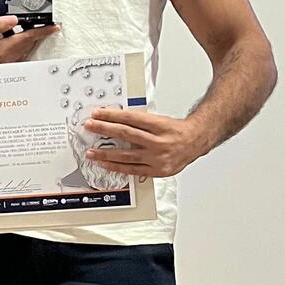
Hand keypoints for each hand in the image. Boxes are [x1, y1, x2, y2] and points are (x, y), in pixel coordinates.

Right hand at [0, 16, 58, 69]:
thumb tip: (12, 20)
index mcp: (2, 50)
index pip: (28, 37)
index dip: (43, 31)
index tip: (54, 27)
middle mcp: (7, 59)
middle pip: (29, 44)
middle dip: (38, 34)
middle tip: (46, 25)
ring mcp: (5, 64)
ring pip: (24, 49)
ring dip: (29, 39)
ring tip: (28, 28)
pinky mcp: (1, 66)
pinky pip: (17, 54)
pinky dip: (20, 45)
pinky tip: (12, 39)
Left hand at [82, 109, 210, 177]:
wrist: (195, 141)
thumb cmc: (175, 129)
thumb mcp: (159, 119)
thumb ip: (138, 121)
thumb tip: (114, 120)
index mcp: (159, 125)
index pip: (130, 118)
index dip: (111, 115)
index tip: (97, 114)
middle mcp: (158, 141)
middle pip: (126, 134)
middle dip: (104, 129)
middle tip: (89, 126)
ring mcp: (157, 158)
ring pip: (126, 155)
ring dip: (106, 153)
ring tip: (92, 152)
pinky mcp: (157, 170)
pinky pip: (133, 170)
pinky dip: (117, 167)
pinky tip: (105, 164)